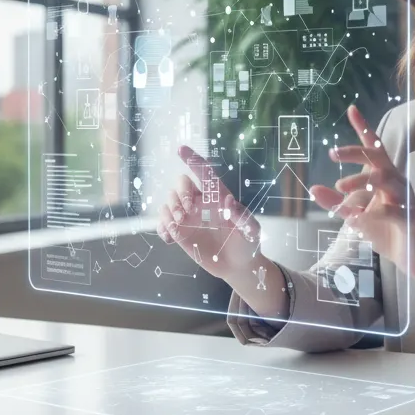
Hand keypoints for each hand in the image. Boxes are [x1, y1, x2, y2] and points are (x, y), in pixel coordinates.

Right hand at [157, 146, 260, 280]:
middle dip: (180, 193)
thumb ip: (243, 218)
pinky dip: (162, 227)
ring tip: (180, 226)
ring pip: (169, 201)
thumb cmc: (248, 244)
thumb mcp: (252, 232)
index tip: (180, 149)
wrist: (238, 266)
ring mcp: (189, 217)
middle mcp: (201, 203)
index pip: (204, 173)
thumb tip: (229, 201)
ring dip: (170, 211)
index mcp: (218, 197)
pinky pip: (163, 223)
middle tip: (187, 211)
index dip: (193, 159)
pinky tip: (169, 238)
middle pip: (181, 183)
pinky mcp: (180, 233)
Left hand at [308, 104, 414, 277]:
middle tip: (332, 153)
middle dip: (355, 152)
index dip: (364, 128)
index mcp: (386, 178)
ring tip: (340, 188)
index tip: (352, 109)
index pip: (375, 148)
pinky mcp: (409, 218)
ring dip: (361, 181)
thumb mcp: (356, 216)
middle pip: (377, 158)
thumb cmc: (387, 232)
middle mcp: (397, 182)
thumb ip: (336, 203)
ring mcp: (405, 199)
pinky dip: (372, 214)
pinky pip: (390, 210)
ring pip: (385, 179)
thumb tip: (313, 188)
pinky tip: (357, 220)